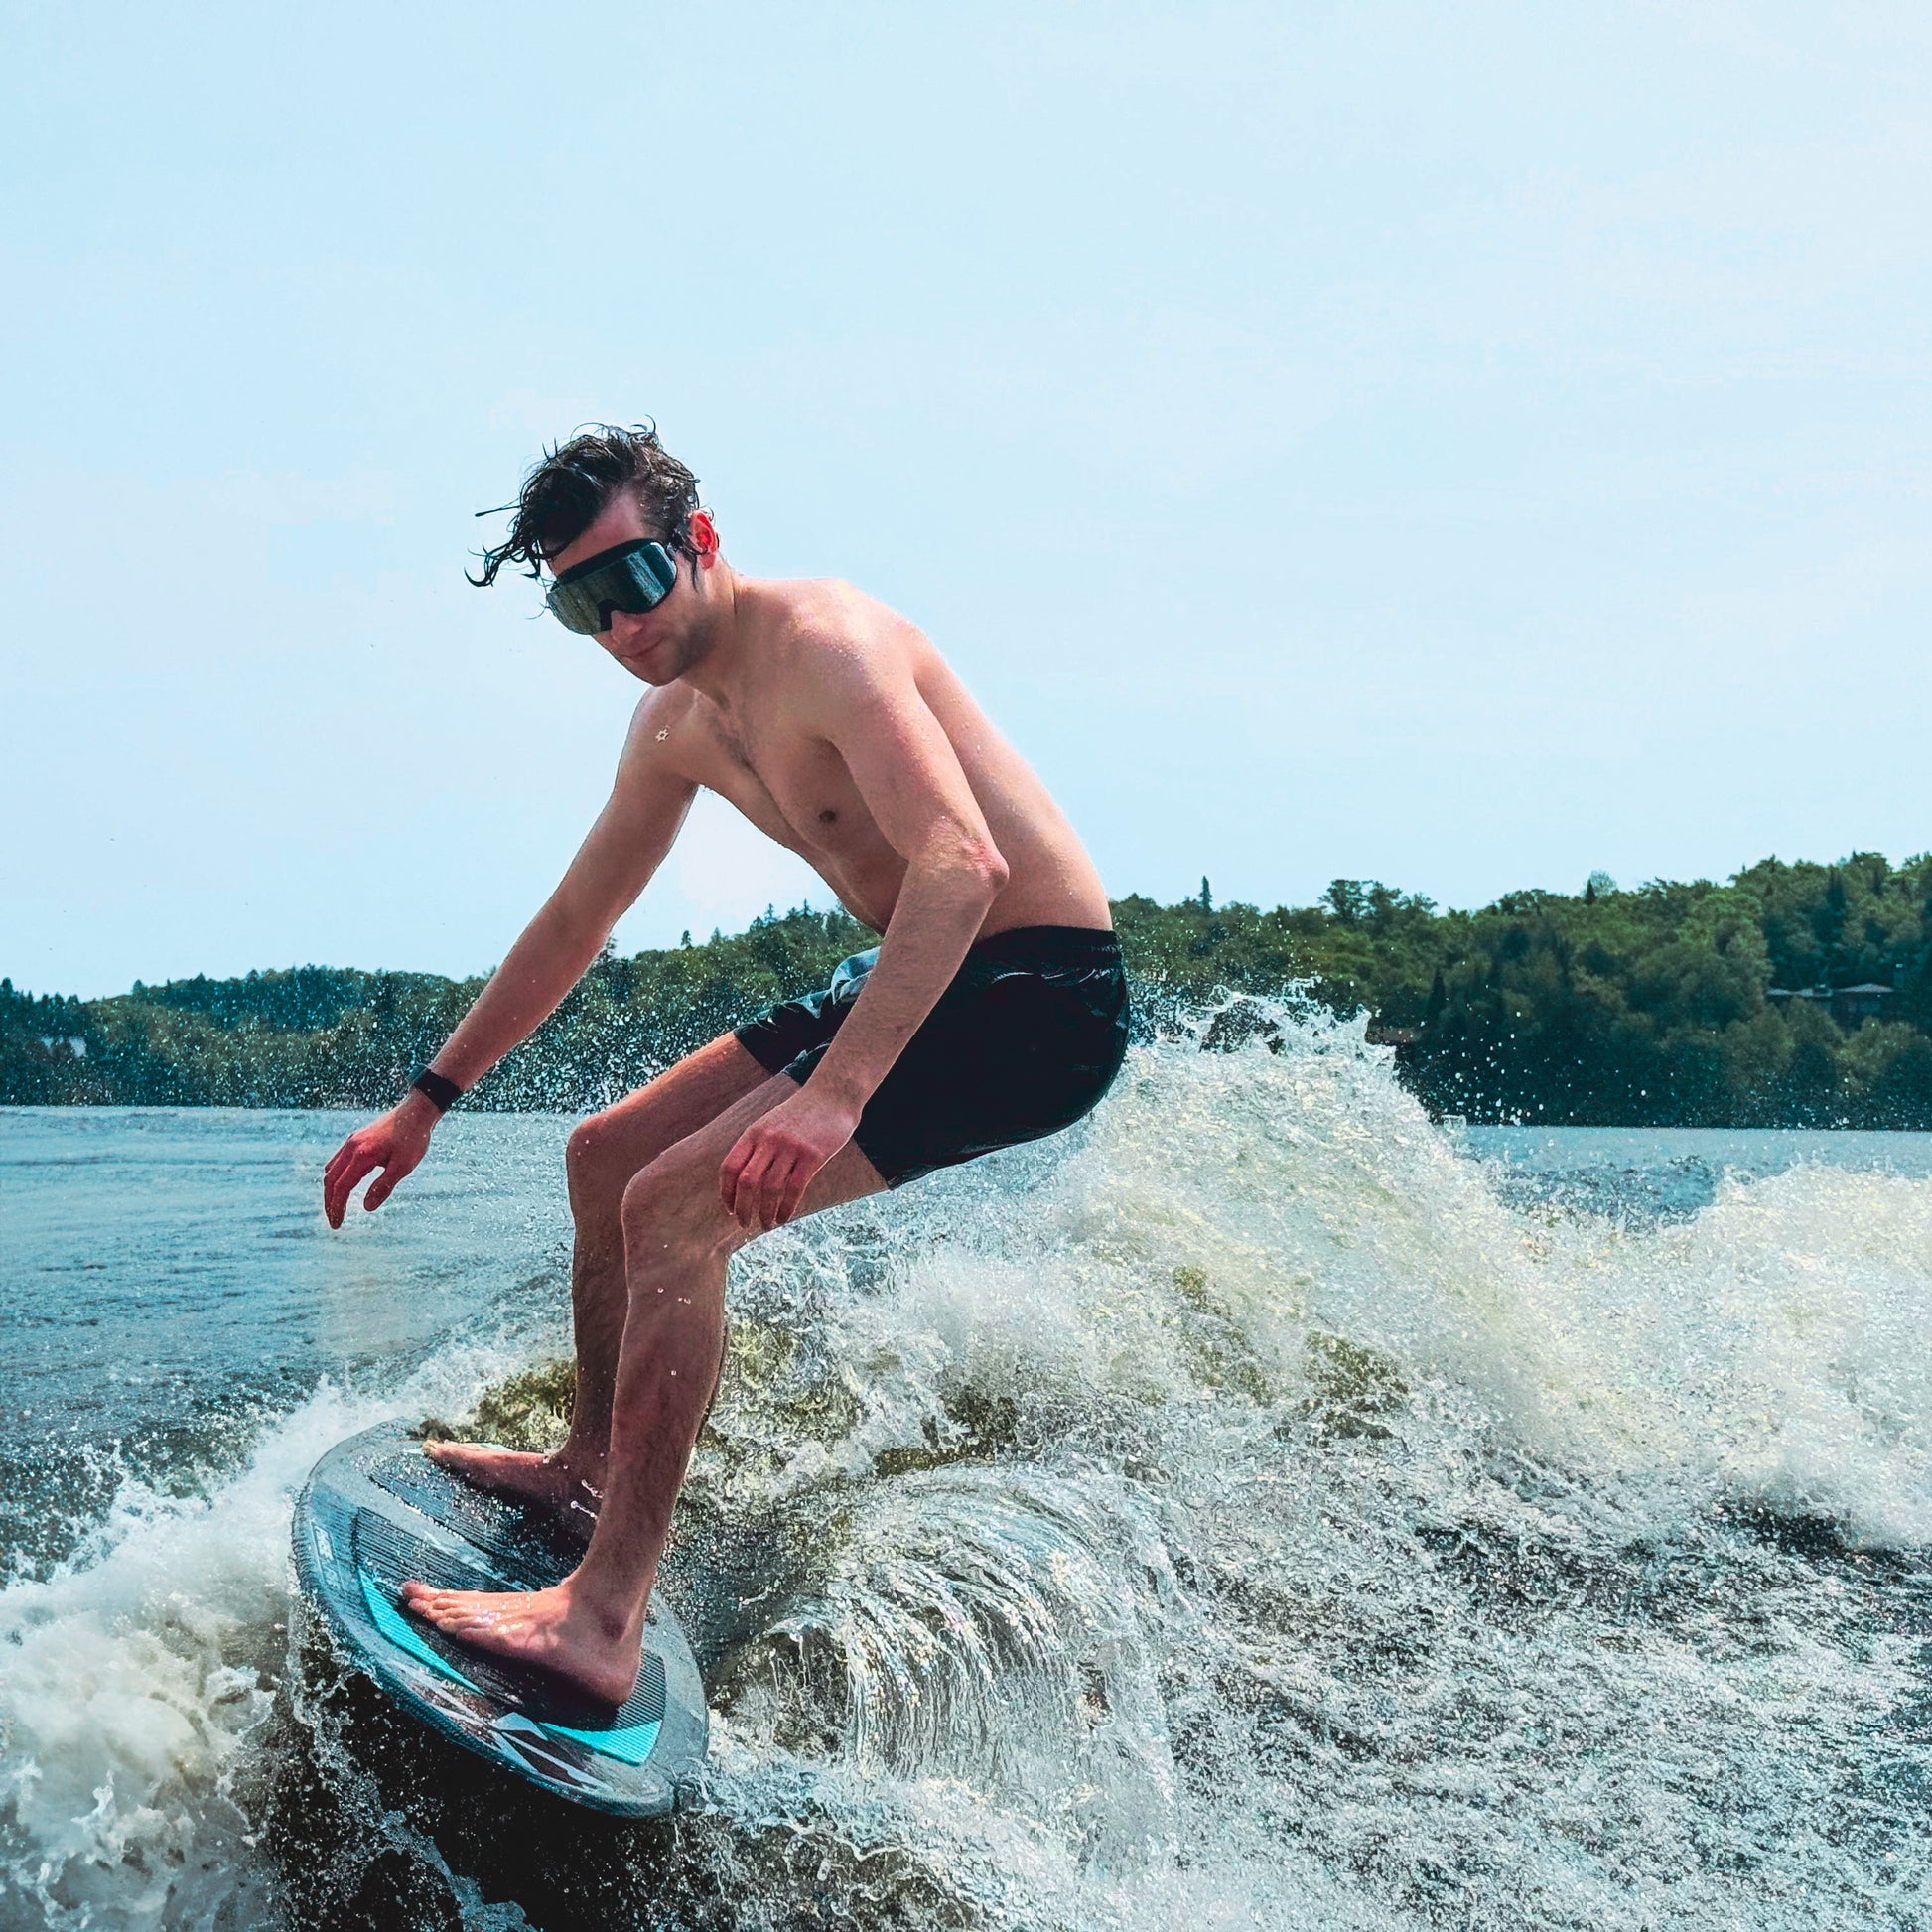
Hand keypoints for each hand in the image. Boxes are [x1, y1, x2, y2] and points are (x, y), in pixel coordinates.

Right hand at [323, 1094, 436, 1228]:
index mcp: (362, 1155)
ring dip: (330, 1190)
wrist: (416, 1111)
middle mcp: (351, 1147)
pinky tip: (342, 1186)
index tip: (337, 1225)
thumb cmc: (413, 1139)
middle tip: (334, 1222)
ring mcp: (352, 1141)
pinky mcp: (356, 1139)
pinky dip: (334, 1177)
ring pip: (331, 1170)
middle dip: (330, 1203)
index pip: (341, 1187)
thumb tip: (366, 1208)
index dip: (336, 1208)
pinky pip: (337, 1161)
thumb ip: (384, 1186)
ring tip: (336, 1207)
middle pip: (330, 1180)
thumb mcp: (403, 1166)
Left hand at [719, 1087, 859, 1231]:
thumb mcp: (771, 1124)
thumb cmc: (801, 1115)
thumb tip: (743, 1183)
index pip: (730, 1167)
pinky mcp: (813, 1155)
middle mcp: (769, 1139)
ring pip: (770, 1189)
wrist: (832, 1095)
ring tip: (766, 1225)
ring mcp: (791, 1147)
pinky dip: (786, 1209)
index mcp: (754, 1132)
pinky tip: (784, 1218)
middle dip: (742, 1208)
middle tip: (744, 1224)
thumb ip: (757, 1148)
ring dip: (765, 1213)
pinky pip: (795, 1189)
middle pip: (746, 1181)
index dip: (726, 1193)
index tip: (729, 1209)